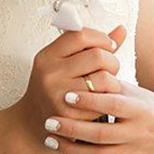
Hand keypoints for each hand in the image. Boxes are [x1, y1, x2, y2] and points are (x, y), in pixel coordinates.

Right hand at [10, 24, 128, 153]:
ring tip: (106, 86)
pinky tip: (100, 101)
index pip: (81, 35)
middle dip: (111, 61)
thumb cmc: (53, 89)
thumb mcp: (62, 64)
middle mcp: (50, 73)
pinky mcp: (70, 115)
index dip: (101, 38)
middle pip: (97, 56)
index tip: (107, 46)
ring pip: (104, 78)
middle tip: (109, 70)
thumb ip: (91, 47)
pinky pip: (102, 101)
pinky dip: (107, 100)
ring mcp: (59, 95)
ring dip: (113, 82)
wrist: (31, 123)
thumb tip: (122, 29)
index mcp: (47, 56)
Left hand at [42, 77, 153, 153]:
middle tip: (48, 121)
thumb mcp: (137, 93)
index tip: (66, 94)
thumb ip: (112, 84)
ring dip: (71, 150)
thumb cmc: (151, 109)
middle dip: (72, 128)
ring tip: (50, 140)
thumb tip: (84, 63)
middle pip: (101, 134)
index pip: (114, 105)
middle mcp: (139, 135)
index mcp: (141, 110)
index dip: (91, 100)